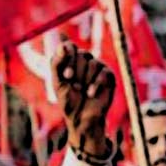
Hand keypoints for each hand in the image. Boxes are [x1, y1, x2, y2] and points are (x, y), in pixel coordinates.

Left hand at [55, 45, 116, 159]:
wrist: (82, 119)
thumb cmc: (68, 101)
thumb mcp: (58, 82)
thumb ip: (57, 63)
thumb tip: (62, 46)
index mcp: (70, 60)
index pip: (69, 47)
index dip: (69, 58)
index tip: (67, 76)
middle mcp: (84, 61)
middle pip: (82, 55)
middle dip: (76, 73)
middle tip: (74, 86)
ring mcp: (98, 67)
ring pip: (93, 64)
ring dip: (85, 80)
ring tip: (82, 91)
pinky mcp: (108, 76)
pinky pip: (104, 73)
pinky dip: (96, 84)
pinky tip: (91, 94)